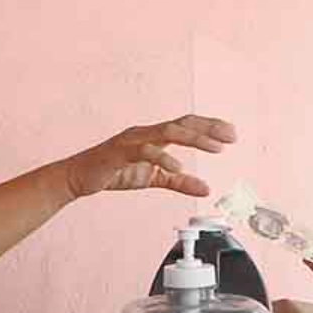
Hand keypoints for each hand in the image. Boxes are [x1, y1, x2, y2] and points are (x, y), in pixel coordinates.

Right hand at [63, 115, 236, 198]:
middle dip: (208, 128)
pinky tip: (178, 165)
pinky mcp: (120, 152)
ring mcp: (133, 140)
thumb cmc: (114, 171)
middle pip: (182, 124)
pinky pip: (145, 151)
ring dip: (193, 138)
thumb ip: (180, 181)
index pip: (187, 125)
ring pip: (167, 132)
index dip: (210, 127)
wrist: (79, 177)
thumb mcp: (154, 179)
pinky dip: (163, 157)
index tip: (232, 134)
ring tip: (214, 147)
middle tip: (231, 137)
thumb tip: (206, 188)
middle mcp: (146, 133)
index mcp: (155, 136)